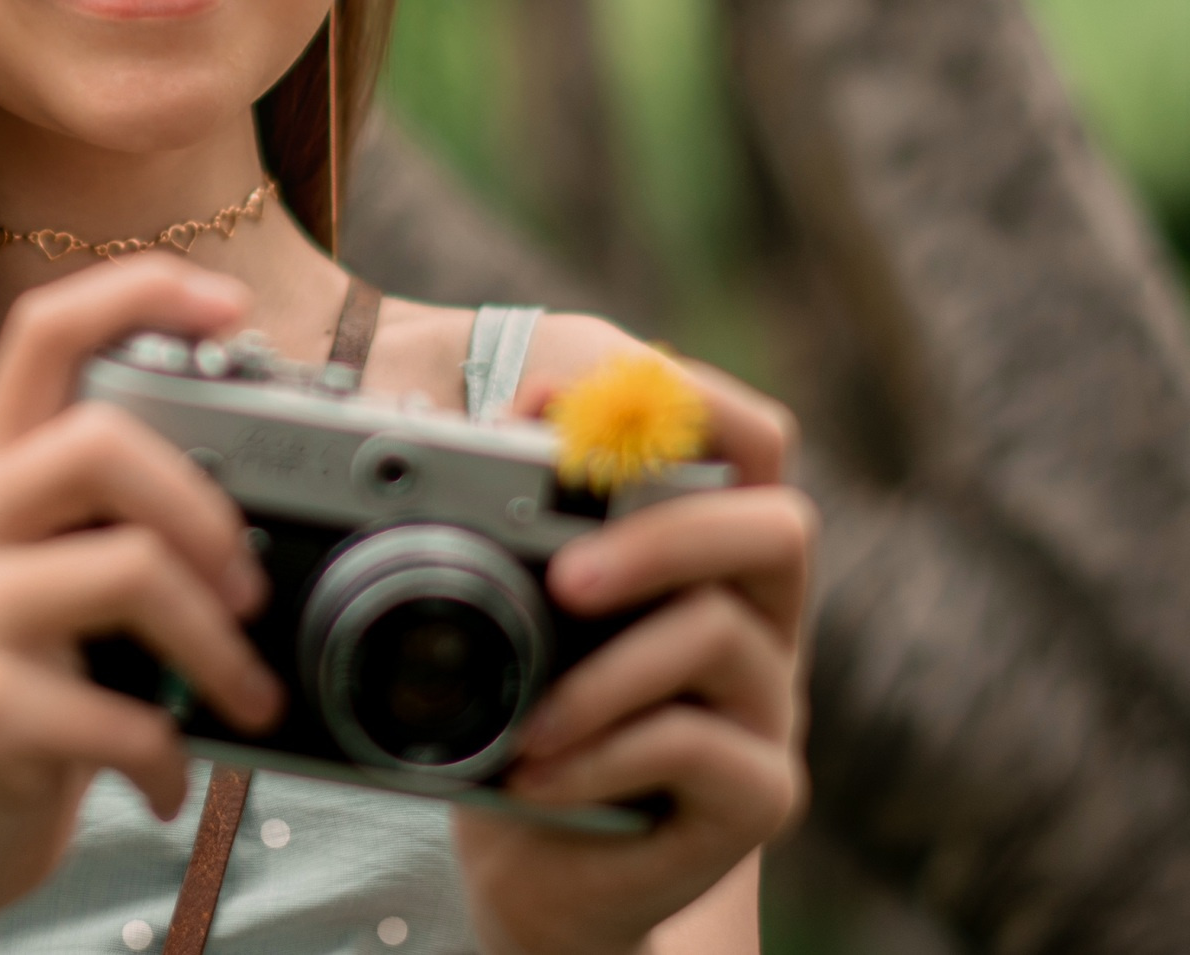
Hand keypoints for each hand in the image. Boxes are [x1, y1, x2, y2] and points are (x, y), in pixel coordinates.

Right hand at [0, 255, 281, 928]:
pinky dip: (170, 752)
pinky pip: (120, 711)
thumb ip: (122, 518)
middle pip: (95, 440)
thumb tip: (268, 486)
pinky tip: (167, 775)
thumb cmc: (29, 694)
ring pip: (127, 569)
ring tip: (246, 695)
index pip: (43, 332)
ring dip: (219, 642)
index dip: (137, 292)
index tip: (232, 307)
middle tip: (248, 582)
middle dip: (205, 505)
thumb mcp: (58, 581)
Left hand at [456, 356, 814, 954]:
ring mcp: (770, 705)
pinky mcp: (760, 793)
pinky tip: (539, 776)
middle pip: (775, 527)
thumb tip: (499, 431)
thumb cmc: (526, 719)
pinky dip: (601, 755)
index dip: (688, 403)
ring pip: (718, 636)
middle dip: (661, 534)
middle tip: (564, 577)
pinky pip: (696, 746)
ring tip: (527, 720)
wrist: (540, 870)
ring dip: (602, 673)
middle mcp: (759, 616)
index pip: (753, 442)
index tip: (565, 407)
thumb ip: (518, 526)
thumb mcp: (510, 616)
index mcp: (707, 550)